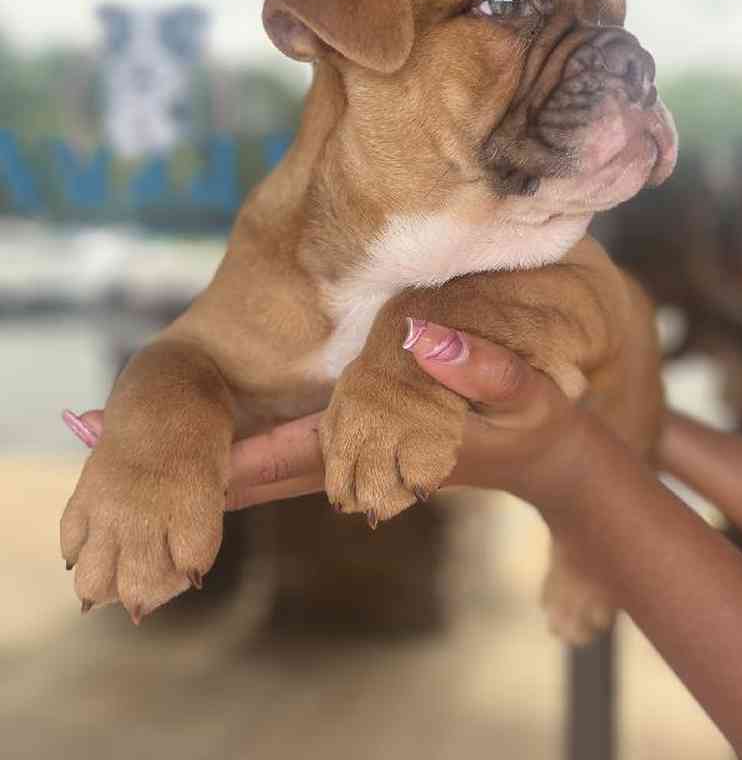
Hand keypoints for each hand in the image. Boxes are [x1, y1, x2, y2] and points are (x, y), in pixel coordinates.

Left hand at [64, 321, 594, 515]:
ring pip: (281, 460)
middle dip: (213, 461)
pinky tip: (226, 427)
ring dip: (228, 454)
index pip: (306, 457)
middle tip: (130, 446)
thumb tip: (422, 334)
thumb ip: (486, 367)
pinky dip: (260, 440)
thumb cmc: (543, 428)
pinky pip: (302, 443)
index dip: (245, 458)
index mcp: (397, 449)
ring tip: (159, 439)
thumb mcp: (530, 398)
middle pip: (274, 467)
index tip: (187, 458)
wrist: (551, 457)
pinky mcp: (371, 436)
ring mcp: (366, 453)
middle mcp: (370, 460)